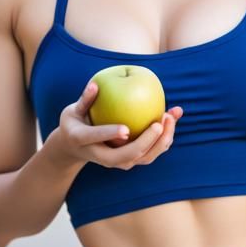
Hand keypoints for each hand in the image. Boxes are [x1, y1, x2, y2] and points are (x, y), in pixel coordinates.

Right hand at [52, 79, 182, 169]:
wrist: (74, 148)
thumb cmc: (74, 123)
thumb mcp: (72, 111)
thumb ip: (85, 99)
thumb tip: (95, 84)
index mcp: (84, 141)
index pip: (98, 138)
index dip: (111, 134)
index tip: (126, 128)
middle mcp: (103, 157)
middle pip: (128, 155)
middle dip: (147, 141)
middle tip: (160, 121)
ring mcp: (119, 162)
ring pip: (145, 158)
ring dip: (162, 141)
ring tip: (171, 116)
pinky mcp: (131, 160)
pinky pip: (151, 152)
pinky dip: (165, 138)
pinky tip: (173, 117)